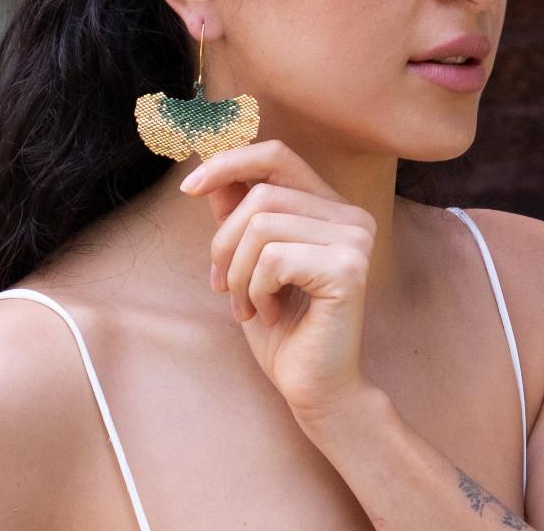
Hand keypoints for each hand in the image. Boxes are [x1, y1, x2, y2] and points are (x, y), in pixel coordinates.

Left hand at [179, 139, 378, 419]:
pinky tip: (269, 314)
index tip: (189, 187)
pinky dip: (256, 290)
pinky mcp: (348, 268)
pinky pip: (274, 258)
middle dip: (225, 242)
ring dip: (239, 273)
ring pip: (262, 225)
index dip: (229, 162)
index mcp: (330, 206)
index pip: (276, 155)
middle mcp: (350, 215)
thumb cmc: (281, 326)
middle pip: (261, 193)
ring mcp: (355, 239)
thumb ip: (236, 210)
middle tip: (222, 286)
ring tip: (247, 307)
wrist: (314, 387)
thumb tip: (208, 164)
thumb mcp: (246, 259)